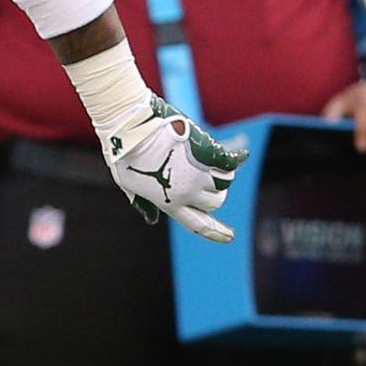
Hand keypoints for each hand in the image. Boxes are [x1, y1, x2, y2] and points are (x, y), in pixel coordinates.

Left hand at [101, 98, 239, 242]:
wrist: (130, 128)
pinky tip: (242, 155)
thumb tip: (152, 220)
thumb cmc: (124, 154)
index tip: (230, 237)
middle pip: (215, 201)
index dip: (216, 233)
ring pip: (224, 183)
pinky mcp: (206, 153)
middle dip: (213, 192)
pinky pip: (230, 163)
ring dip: (220, 174)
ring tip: (203, 158)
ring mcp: (198, 174)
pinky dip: (237, 158)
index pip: (198, 225)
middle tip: (200, 174)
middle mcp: (187, 194)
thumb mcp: (130, 186)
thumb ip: (145, 204)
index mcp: (170, 204)